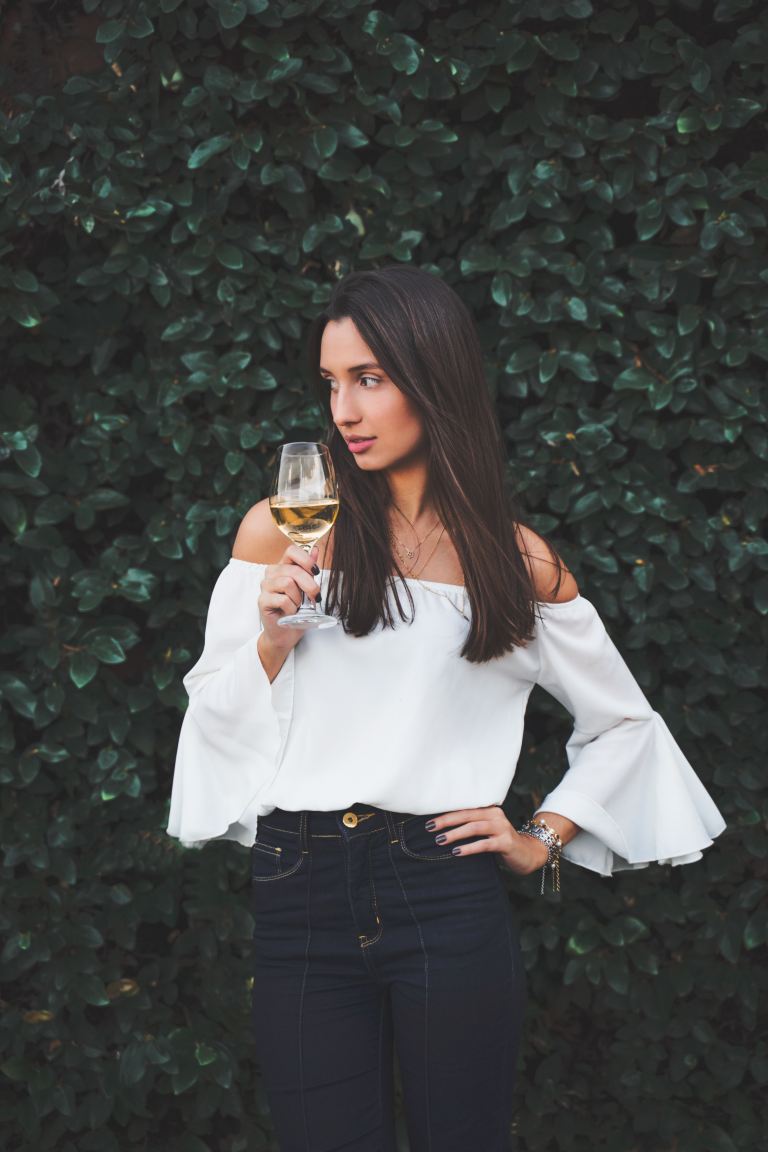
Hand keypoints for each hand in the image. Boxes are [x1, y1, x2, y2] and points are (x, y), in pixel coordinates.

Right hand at [258, 542, 322, 652]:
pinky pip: (282, 599)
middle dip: (309, 585)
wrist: (286, 634)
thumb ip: (309, 570)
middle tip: (315, 598)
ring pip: (287, 583)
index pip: (291, 551)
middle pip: (293, 570)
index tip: (316, 572)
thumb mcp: (307, 589)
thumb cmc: (297, 612)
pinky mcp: (262, 600)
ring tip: (297, 606)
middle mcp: (271, 574)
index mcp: (283, 567)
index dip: (305, 559)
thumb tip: (315, 549)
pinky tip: (289, 613)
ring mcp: (265, 586)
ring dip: (298, 598)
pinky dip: (291, 608)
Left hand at [426, 805, 549, 876]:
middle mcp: (495, 815)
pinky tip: (457, 852)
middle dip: (446, 821)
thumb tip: (443, 830)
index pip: (464, 809)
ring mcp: (502, 828)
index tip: (428, 819)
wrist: (528, 854)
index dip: (446, 813)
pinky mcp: (506, 842)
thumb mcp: (487, 831)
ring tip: (440, 840)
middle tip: (429, 827)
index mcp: (489, 810)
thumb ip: (472, 826)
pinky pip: (484, 843)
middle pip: (466, 815)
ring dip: (455, 833)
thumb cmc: (501, 843)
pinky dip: (469, 847)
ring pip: (474, 827)